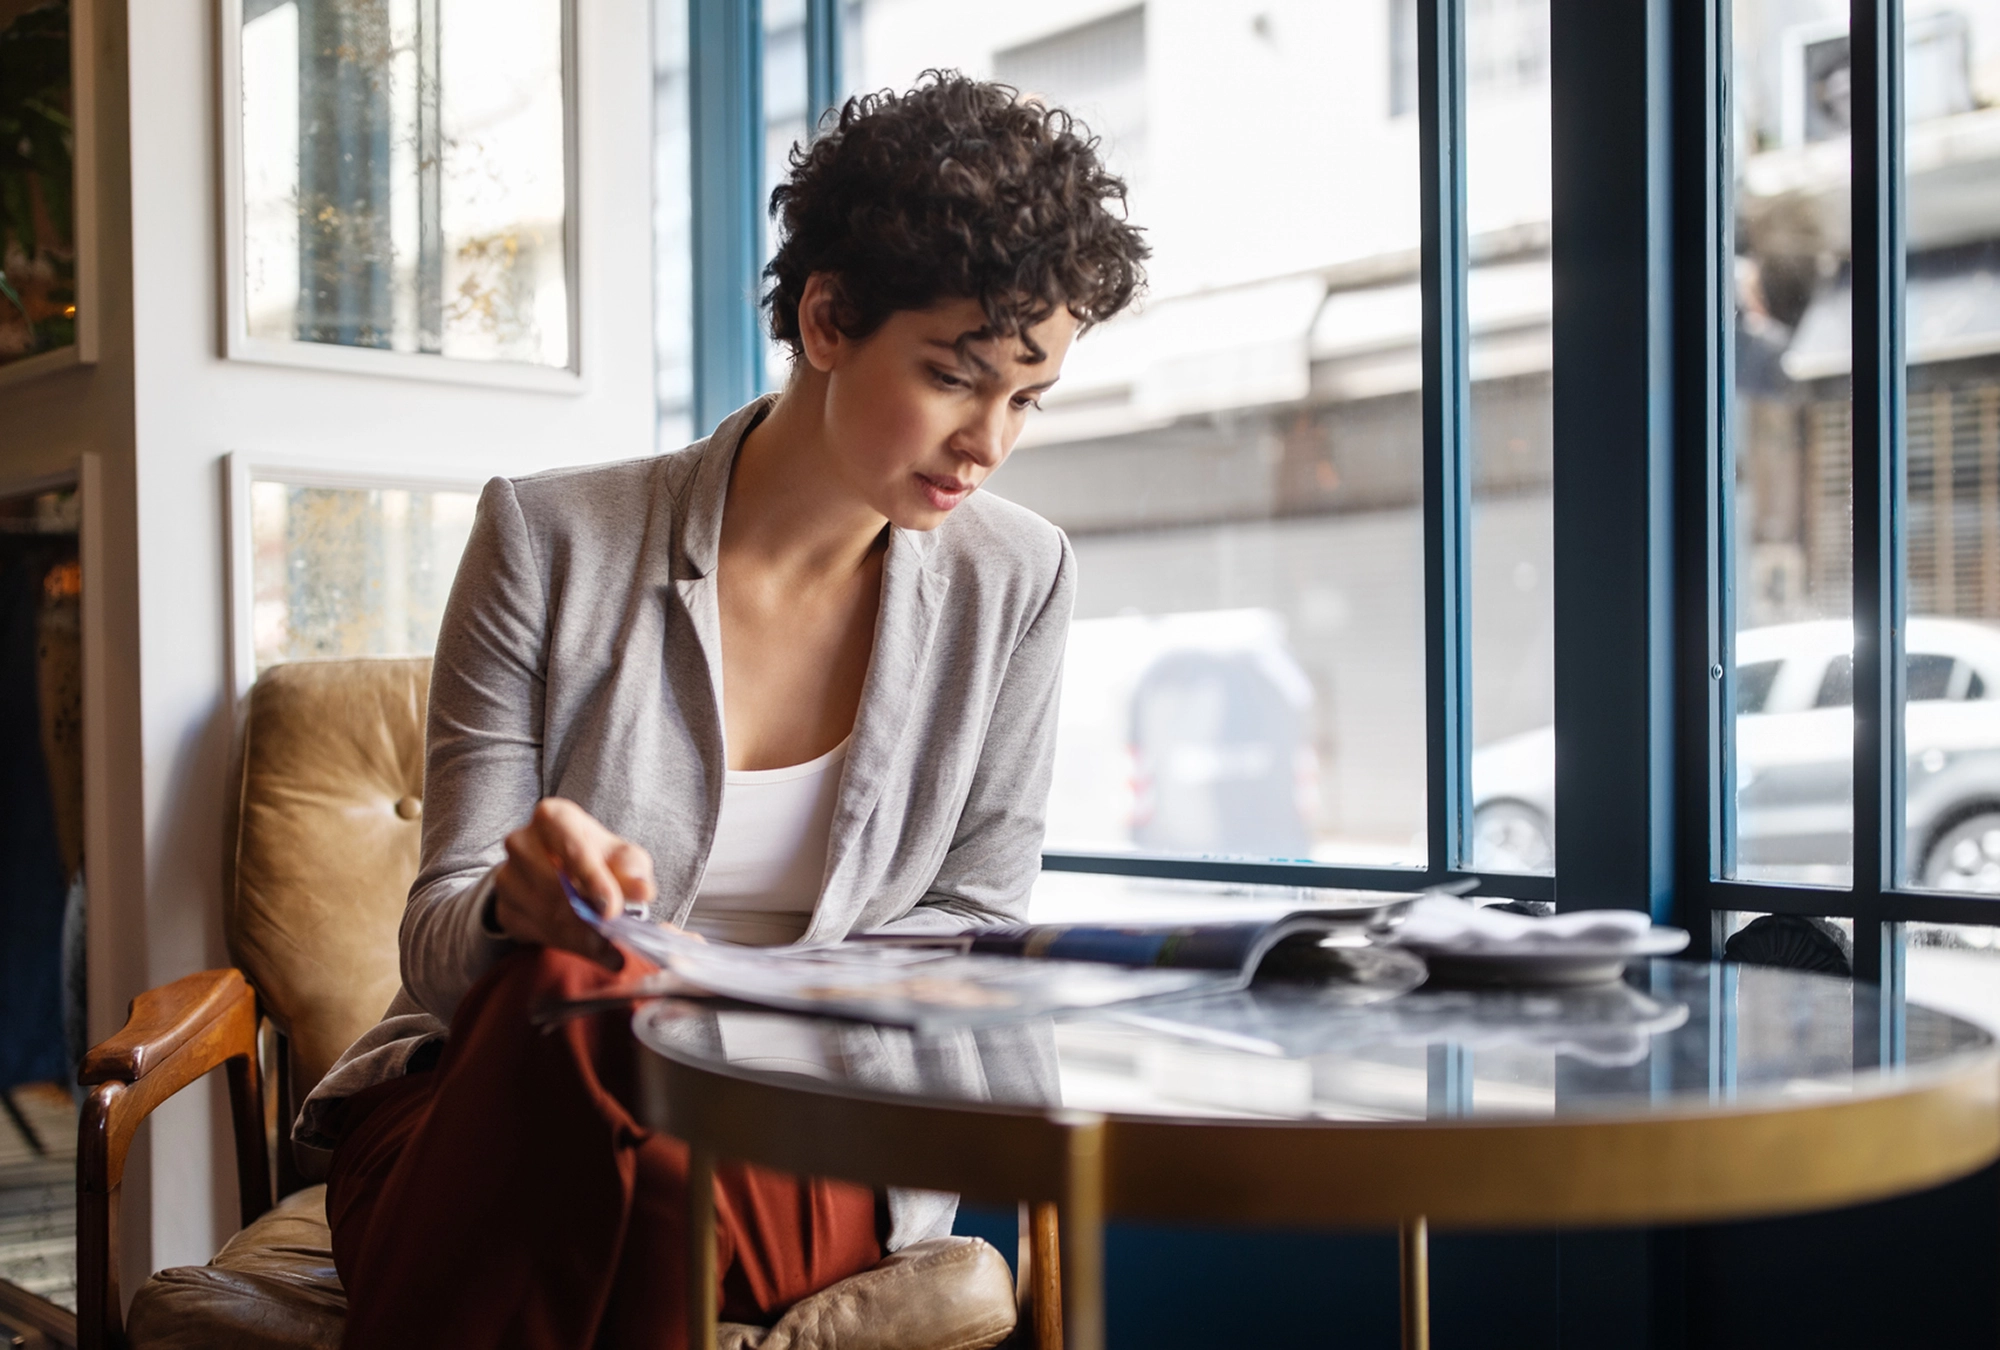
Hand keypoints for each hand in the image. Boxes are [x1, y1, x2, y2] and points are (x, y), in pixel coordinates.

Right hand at [493, 798, 656, 967]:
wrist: (563, 873)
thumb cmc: (598, 857)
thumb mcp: (623, 858)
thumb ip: (634, 872)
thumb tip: (643, 892)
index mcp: (553, 818)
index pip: (570, 846)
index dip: (592, 878)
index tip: (611, 908)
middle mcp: (521, 842)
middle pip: (554, 885)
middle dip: (586, 915)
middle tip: (611, 935)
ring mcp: (507, 876)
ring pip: (544, 913)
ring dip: (578, 934)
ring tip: (604, 942)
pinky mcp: (503, 907)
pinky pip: (535, 932)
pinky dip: (564, 944)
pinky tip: (585, 944)